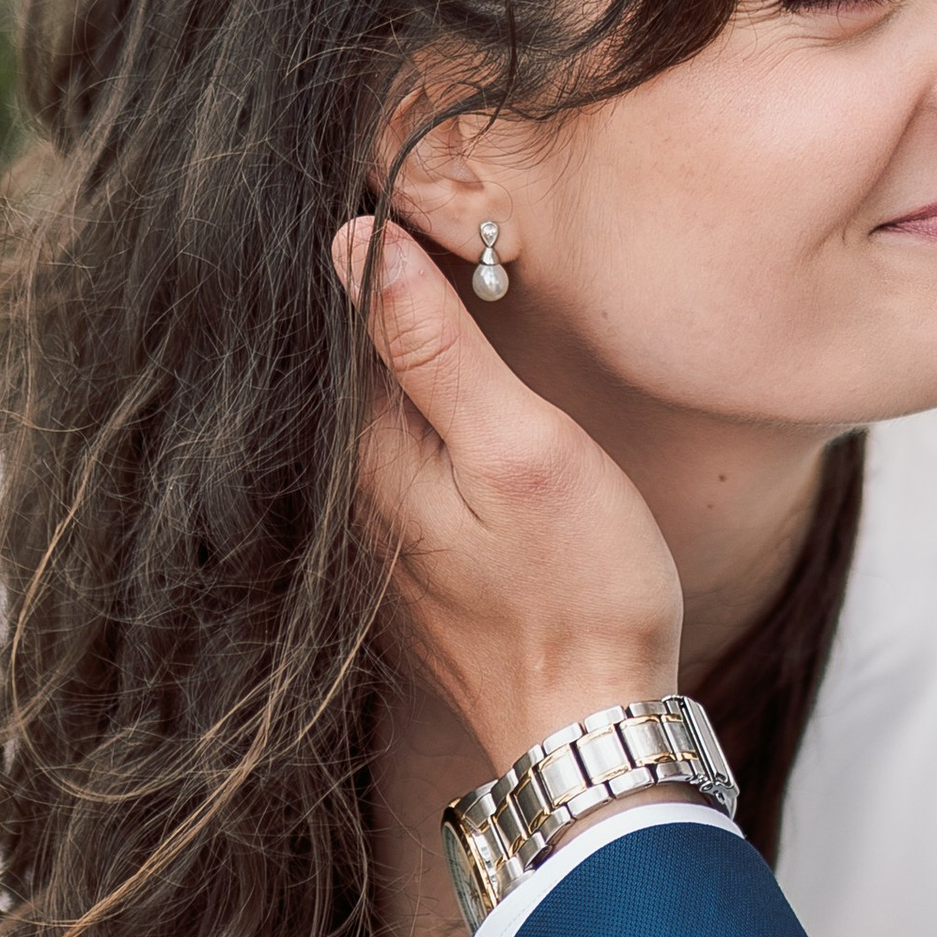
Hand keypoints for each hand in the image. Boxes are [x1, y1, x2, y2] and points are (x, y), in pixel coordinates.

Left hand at [333, 220, 682, 774]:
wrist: (592, 727)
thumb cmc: (577, 589)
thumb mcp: (521, 447)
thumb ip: (437, 349)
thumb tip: (360, 246)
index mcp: (364, 462)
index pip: (344, 328)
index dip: (379, 261)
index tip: (413, 210)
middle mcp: (353, 505)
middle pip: (354, 379)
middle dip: (390, 315)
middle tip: (443, 251)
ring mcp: (382, 546)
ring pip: (381, 428)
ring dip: (411, 373)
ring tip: (457, 317)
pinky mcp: (418, 576)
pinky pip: (405, 476)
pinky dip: (430, 434)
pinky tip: (472, 422)